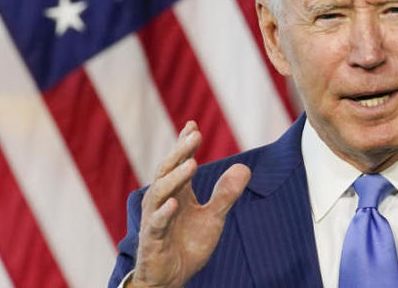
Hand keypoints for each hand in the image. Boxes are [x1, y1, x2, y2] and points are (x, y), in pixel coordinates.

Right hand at [130, 121, 250, 287]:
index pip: (179, 162)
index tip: (193, 125)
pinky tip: (175, 203)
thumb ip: (226, 194)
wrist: (171, 278)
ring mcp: (155, 219)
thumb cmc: (187, 245)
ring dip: (175, 178)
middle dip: (180, 151)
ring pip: (160, 192)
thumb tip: (244, 167)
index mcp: (177, 193)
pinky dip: (165, 213)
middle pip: (168, 170)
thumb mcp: (213, 218)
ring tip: (191, 163)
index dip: (184, 144)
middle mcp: (163, 201)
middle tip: (194, 134)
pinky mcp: (152, 240)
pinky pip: (157, 224)